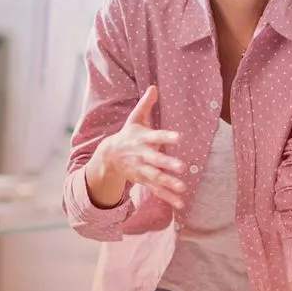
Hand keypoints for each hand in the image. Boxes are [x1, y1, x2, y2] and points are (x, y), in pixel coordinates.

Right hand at [87, 85, 186, 208]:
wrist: (109, 157)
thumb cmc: (127, 134)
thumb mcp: (134, 119)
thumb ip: (145, 105)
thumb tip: (154, 87)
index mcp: (141, 139)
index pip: (155, 136)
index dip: (166, 137)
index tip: (179, 137)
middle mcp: (141, 155)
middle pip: (155, 160)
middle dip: (167, 164)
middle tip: (182, 167)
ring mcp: (141, 170)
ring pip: (155, 177)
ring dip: (168, 183)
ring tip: (182, 187)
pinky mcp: (143, 181)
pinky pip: (156, 190)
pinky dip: (168, 198)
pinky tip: (180, 203)